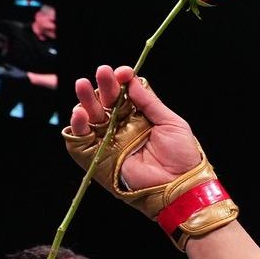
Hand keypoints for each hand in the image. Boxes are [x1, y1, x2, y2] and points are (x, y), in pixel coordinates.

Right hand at [68, 66, 200, 188]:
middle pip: (105, 102)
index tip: (121, 72)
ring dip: (86, 101)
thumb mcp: (171, 123)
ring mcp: (110, 142)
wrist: (181, 186)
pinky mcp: (99, 158)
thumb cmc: (182, 157)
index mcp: (139, 117)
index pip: (123, 94)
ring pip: (91, 117)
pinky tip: (80, 113)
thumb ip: (150, 102)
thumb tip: (132, 80)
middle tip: (102, 73)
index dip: (120, 81)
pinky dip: (77, 127)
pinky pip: (82, 141)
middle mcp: (122, 127)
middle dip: (102, 86)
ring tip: (84, 86)